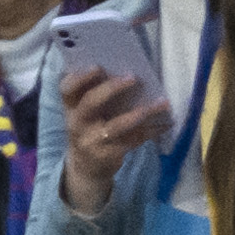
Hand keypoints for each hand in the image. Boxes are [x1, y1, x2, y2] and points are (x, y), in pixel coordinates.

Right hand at [56, 63, 165, 216]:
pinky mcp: (110, 155)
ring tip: (161, 102)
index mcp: (71, 107)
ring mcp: (93, 142)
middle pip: (90, 104)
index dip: (80, 78)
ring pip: (117, 126)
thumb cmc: (89, 129)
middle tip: (132, 77)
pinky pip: (134, 140)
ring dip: (141, 113)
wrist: (86, 168)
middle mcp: (78, 124)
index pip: (67, 89)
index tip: (98, 66)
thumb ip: (94, 92)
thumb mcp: (83, 112)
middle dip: (111, 89)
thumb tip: (125, 65)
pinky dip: (152, 130)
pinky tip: (167, 122)